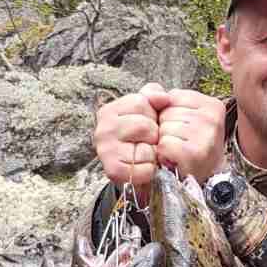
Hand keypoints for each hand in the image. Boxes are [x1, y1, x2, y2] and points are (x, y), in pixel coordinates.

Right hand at [94, 82, 166, 197]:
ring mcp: (106, 151)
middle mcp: (103, 130)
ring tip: (144, 154)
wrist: (133, 169)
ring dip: (152, 153)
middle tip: (146, 142)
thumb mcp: (146, 110)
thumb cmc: (140, 137)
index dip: (151, 114)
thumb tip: (163, 97)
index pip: (141, 103)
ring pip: (146, 148)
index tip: (146, 123)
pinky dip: (150, 170)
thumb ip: (153, 95)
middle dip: (153, 135)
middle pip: (145, 125)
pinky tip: (142, 167)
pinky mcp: (113, 171)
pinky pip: (145, 168)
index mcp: (109, 111)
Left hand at [153, 89, 226, 183]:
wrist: (195, 181)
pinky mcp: (195, 153)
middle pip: (167, 113)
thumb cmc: (186, 147)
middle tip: (179, 143)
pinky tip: (174, 159)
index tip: (181, 129)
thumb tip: (150, 95)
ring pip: (165, 128)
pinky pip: (165, 144)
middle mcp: (213, 119)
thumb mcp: (177, 116)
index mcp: (212, 105)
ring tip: (177, 151)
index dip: (169, 115)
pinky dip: (164, 153)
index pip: (173, 97)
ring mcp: (207, 136)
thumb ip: (159, 97)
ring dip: (165, 142)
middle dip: (166, 129)